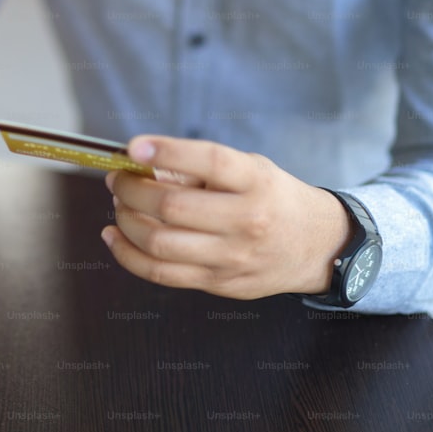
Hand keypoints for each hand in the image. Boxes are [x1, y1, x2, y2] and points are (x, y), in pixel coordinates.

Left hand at [102, 135, 350, 299]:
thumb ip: (201, 168)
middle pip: (172, 207)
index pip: (210, 161)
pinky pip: (159, 274)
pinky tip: (114, 235)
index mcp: (256, 182)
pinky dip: (127, 253)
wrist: (317, 246)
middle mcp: (246, 221)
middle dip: (131, 190)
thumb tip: (142, 167)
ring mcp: (231, 257)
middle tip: (118, 179)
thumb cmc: (273, 199)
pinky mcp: (217, 284)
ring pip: (159, 243)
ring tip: (119, 204)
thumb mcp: (250, 169)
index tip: (134, 147)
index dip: (168, 152)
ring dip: (125, 220)